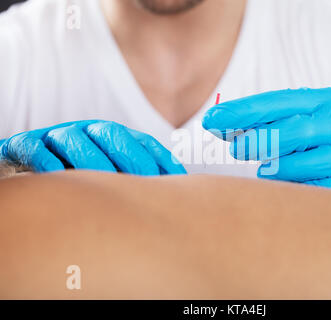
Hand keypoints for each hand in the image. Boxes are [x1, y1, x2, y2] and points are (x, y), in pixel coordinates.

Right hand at [0, 120, 185, 175]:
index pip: (142, 142)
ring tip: (108, 185)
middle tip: (148, 182)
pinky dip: (48, 162)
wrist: (27, 160)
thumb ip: (136, 180)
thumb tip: (172, 196)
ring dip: (93, 161)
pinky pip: (37, 150)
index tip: (179, 180)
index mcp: (111, 136)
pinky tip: (60, 177)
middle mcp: (87, 131)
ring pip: (76, 141)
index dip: (161, 158)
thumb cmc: (77, 170)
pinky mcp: (26, 144)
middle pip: (113, 135)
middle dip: (133, 157)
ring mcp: (56, 136)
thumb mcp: (109, 172)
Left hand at [202, 88, 330, 193]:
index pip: (280, 102)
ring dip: (282, 168)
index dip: (244, 111)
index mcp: (328, 100)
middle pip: (299, 130)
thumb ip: (259, 122)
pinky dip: (304, 188)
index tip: (212, 120)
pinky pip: (327, 189)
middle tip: (236, 149)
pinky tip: (290, 186)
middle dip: (261, 140)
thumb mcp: (290, 124)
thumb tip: (214, 122)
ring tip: (264, 171)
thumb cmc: (310, 143)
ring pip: (313, 162)